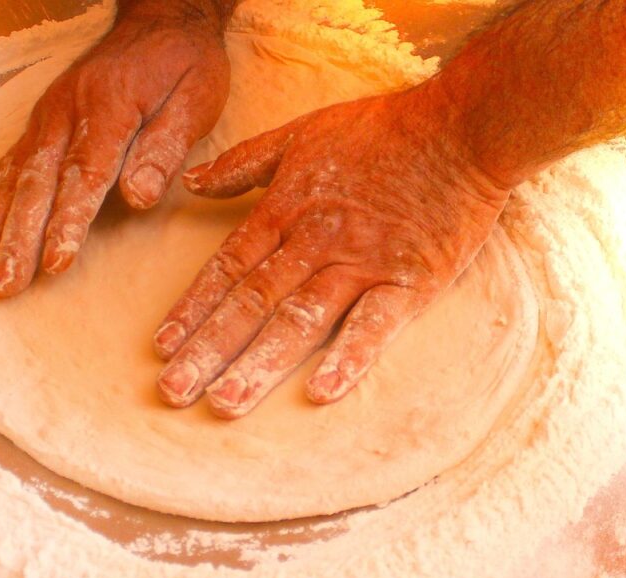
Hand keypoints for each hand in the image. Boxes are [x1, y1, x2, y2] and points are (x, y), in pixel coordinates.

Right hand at [0, 2, 229, 295]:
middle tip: (4, 285)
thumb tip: (140, 198)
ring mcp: (47, 117)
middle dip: (18, 239)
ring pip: (14, 179)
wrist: (160, 18)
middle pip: (38, 185)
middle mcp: (67, 114)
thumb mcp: (195, 99)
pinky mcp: (41, 122)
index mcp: (109, 110)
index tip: (55, 263)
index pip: (85, 176)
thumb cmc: (184, 64)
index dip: (68, 223)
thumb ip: (165, 148)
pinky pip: (7, 162)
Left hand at [153, 84, 512, 417]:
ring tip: (225, 403)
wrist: (463, 127)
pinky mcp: (410, 281)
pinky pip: (375, 324)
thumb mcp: (300, 134)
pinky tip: (319, 392)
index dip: (192, 309)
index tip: (162, 347)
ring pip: (301, 319)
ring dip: (260, 363)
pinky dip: (349, 356)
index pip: (227, 269)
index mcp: (285, 212)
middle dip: (208, 350)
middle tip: (173, 392)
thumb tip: (191, 182)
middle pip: (252, 303)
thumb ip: (243, 164)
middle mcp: (314, 242)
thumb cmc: (380, 131)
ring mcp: (362, 263)